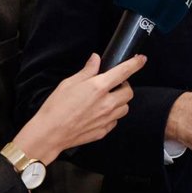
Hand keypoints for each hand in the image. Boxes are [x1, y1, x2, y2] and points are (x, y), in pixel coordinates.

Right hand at [18, 53, 145, 163]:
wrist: (49, 133)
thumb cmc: (56, 107)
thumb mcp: (69, 83)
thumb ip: (87, 71)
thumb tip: (96, 59)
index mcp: (98, 87)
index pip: (124, 72)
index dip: (135, 64)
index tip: (142, 59)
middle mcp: (106, 103)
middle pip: (129, 92)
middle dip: (124, 86)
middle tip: (113, 84)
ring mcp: (106, 119)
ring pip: (125, 108)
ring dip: (120, 102)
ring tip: (107, 100)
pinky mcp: (103, 131)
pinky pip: (115, 121)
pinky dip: (112, 115)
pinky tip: (99, 113)